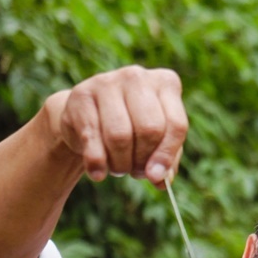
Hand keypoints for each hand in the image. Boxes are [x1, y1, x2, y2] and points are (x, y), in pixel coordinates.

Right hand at [42, 65, 187, 187]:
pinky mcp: (81, 95)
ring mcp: (107, 81)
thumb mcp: (156, 142)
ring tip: (118, 167)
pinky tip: (97, 173)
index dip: (167, 155)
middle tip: (135, 171)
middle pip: (149, 130)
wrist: (87, 116)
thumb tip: (162, 180)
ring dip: (120, 163)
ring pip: (120, 136)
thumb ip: (167, 161)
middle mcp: (138, 77)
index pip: (176, 124)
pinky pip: (92, 138)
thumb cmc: (132, 129)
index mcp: (166, 84)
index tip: (157, 177)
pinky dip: (97, 163)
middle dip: (142, 160)